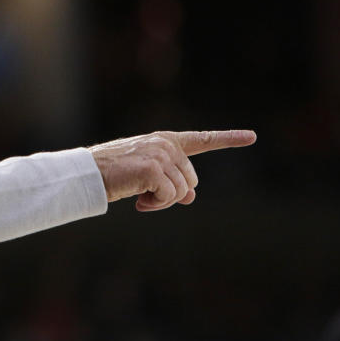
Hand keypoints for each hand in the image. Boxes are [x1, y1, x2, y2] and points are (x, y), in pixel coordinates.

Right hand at [88, 130, 256, 210]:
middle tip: (147, 197)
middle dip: (173, 194)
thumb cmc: (112, 174)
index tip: (252, 136)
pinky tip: (138, 200)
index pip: (201, 139)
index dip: (228, 139)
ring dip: (162, 201)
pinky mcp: (154, 169)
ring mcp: (160, 155)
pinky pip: (170, 197)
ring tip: (140, 197)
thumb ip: (172, 181)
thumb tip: (191, 196)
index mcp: (164, 140)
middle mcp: (165, 144)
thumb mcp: (146, 176)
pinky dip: (155, 204)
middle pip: (191, 179)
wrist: (88, 174)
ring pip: (182, 191)